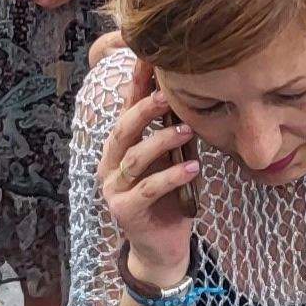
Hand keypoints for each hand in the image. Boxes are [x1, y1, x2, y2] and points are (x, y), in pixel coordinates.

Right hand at [95, 63, 203, 282]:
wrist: (162, 248)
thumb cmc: (168, 197)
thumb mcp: (170, 160)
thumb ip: (172, 133)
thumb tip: (193, 96)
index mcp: (120, 147)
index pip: (127, 109)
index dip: (136, 84)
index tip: (148, 58)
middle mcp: (110, 164)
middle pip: (123, 129)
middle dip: (144, 108)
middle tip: (168, 94)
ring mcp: (114, 188)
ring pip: (135, 158)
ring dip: (162, 141)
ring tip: (187, 130)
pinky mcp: (124, 211)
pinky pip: (148, 189)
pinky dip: (172, 176)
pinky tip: (194, 167)